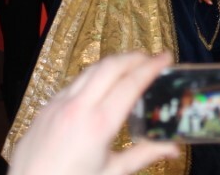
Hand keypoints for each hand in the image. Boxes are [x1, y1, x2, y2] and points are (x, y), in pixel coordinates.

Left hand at [8, 52, 178, 174]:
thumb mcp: (112, 173)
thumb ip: (143, 155)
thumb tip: (172, 148)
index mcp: (99, 124)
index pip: (131, 83)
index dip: (151, 67)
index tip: (166, 58)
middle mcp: (78, 107)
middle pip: (110, 66)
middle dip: (134, 57)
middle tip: (151, 58)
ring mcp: (59, 104)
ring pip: (90, 70)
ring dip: (113, 63)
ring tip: (129, 67)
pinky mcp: (46, 108)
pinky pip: (74, 83)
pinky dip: (93, 77)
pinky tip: (100, 87)